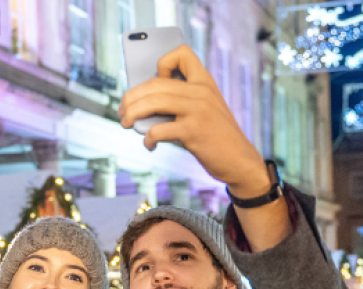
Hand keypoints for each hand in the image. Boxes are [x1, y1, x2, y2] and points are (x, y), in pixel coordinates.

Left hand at [118, 45, 269, 198]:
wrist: (239, 160)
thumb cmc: (216, 136)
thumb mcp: (204, 110)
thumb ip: (181, 100)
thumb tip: (143, 103)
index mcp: (205, 82)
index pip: (182, 53)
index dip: (162, 63)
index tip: (155, 80)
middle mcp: (202, 91)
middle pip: (155, 82)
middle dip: (132, 96)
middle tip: (122, 110)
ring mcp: (198, 110)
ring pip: (153, 102)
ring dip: (132, 113)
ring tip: (126, 123)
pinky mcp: (193, 131)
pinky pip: (158, 129)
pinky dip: (148, 138)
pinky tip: (149, 144)